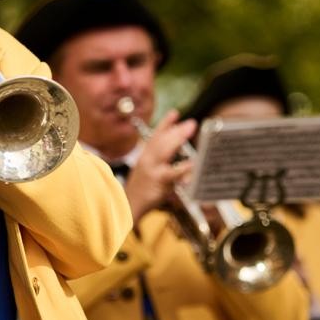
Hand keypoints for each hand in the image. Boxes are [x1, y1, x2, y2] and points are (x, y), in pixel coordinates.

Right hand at [124, 110, 196, 224]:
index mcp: (145, 156)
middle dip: (176, 129)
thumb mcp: (147, 172)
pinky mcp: (157, 180)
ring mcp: (151, 169)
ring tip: (190, 130)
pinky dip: (183, 168)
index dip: (165, 123)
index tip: (175, 113)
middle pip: (161, 140)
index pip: (155, 136)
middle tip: (190, 123)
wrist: (126, 206)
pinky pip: (172, 172)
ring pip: (165, 149)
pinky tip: (193, 163)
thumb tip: (182, 158)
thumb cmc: (140, 191)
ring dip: (178, 138)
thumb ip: (161, 163)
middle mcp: (146, 159)